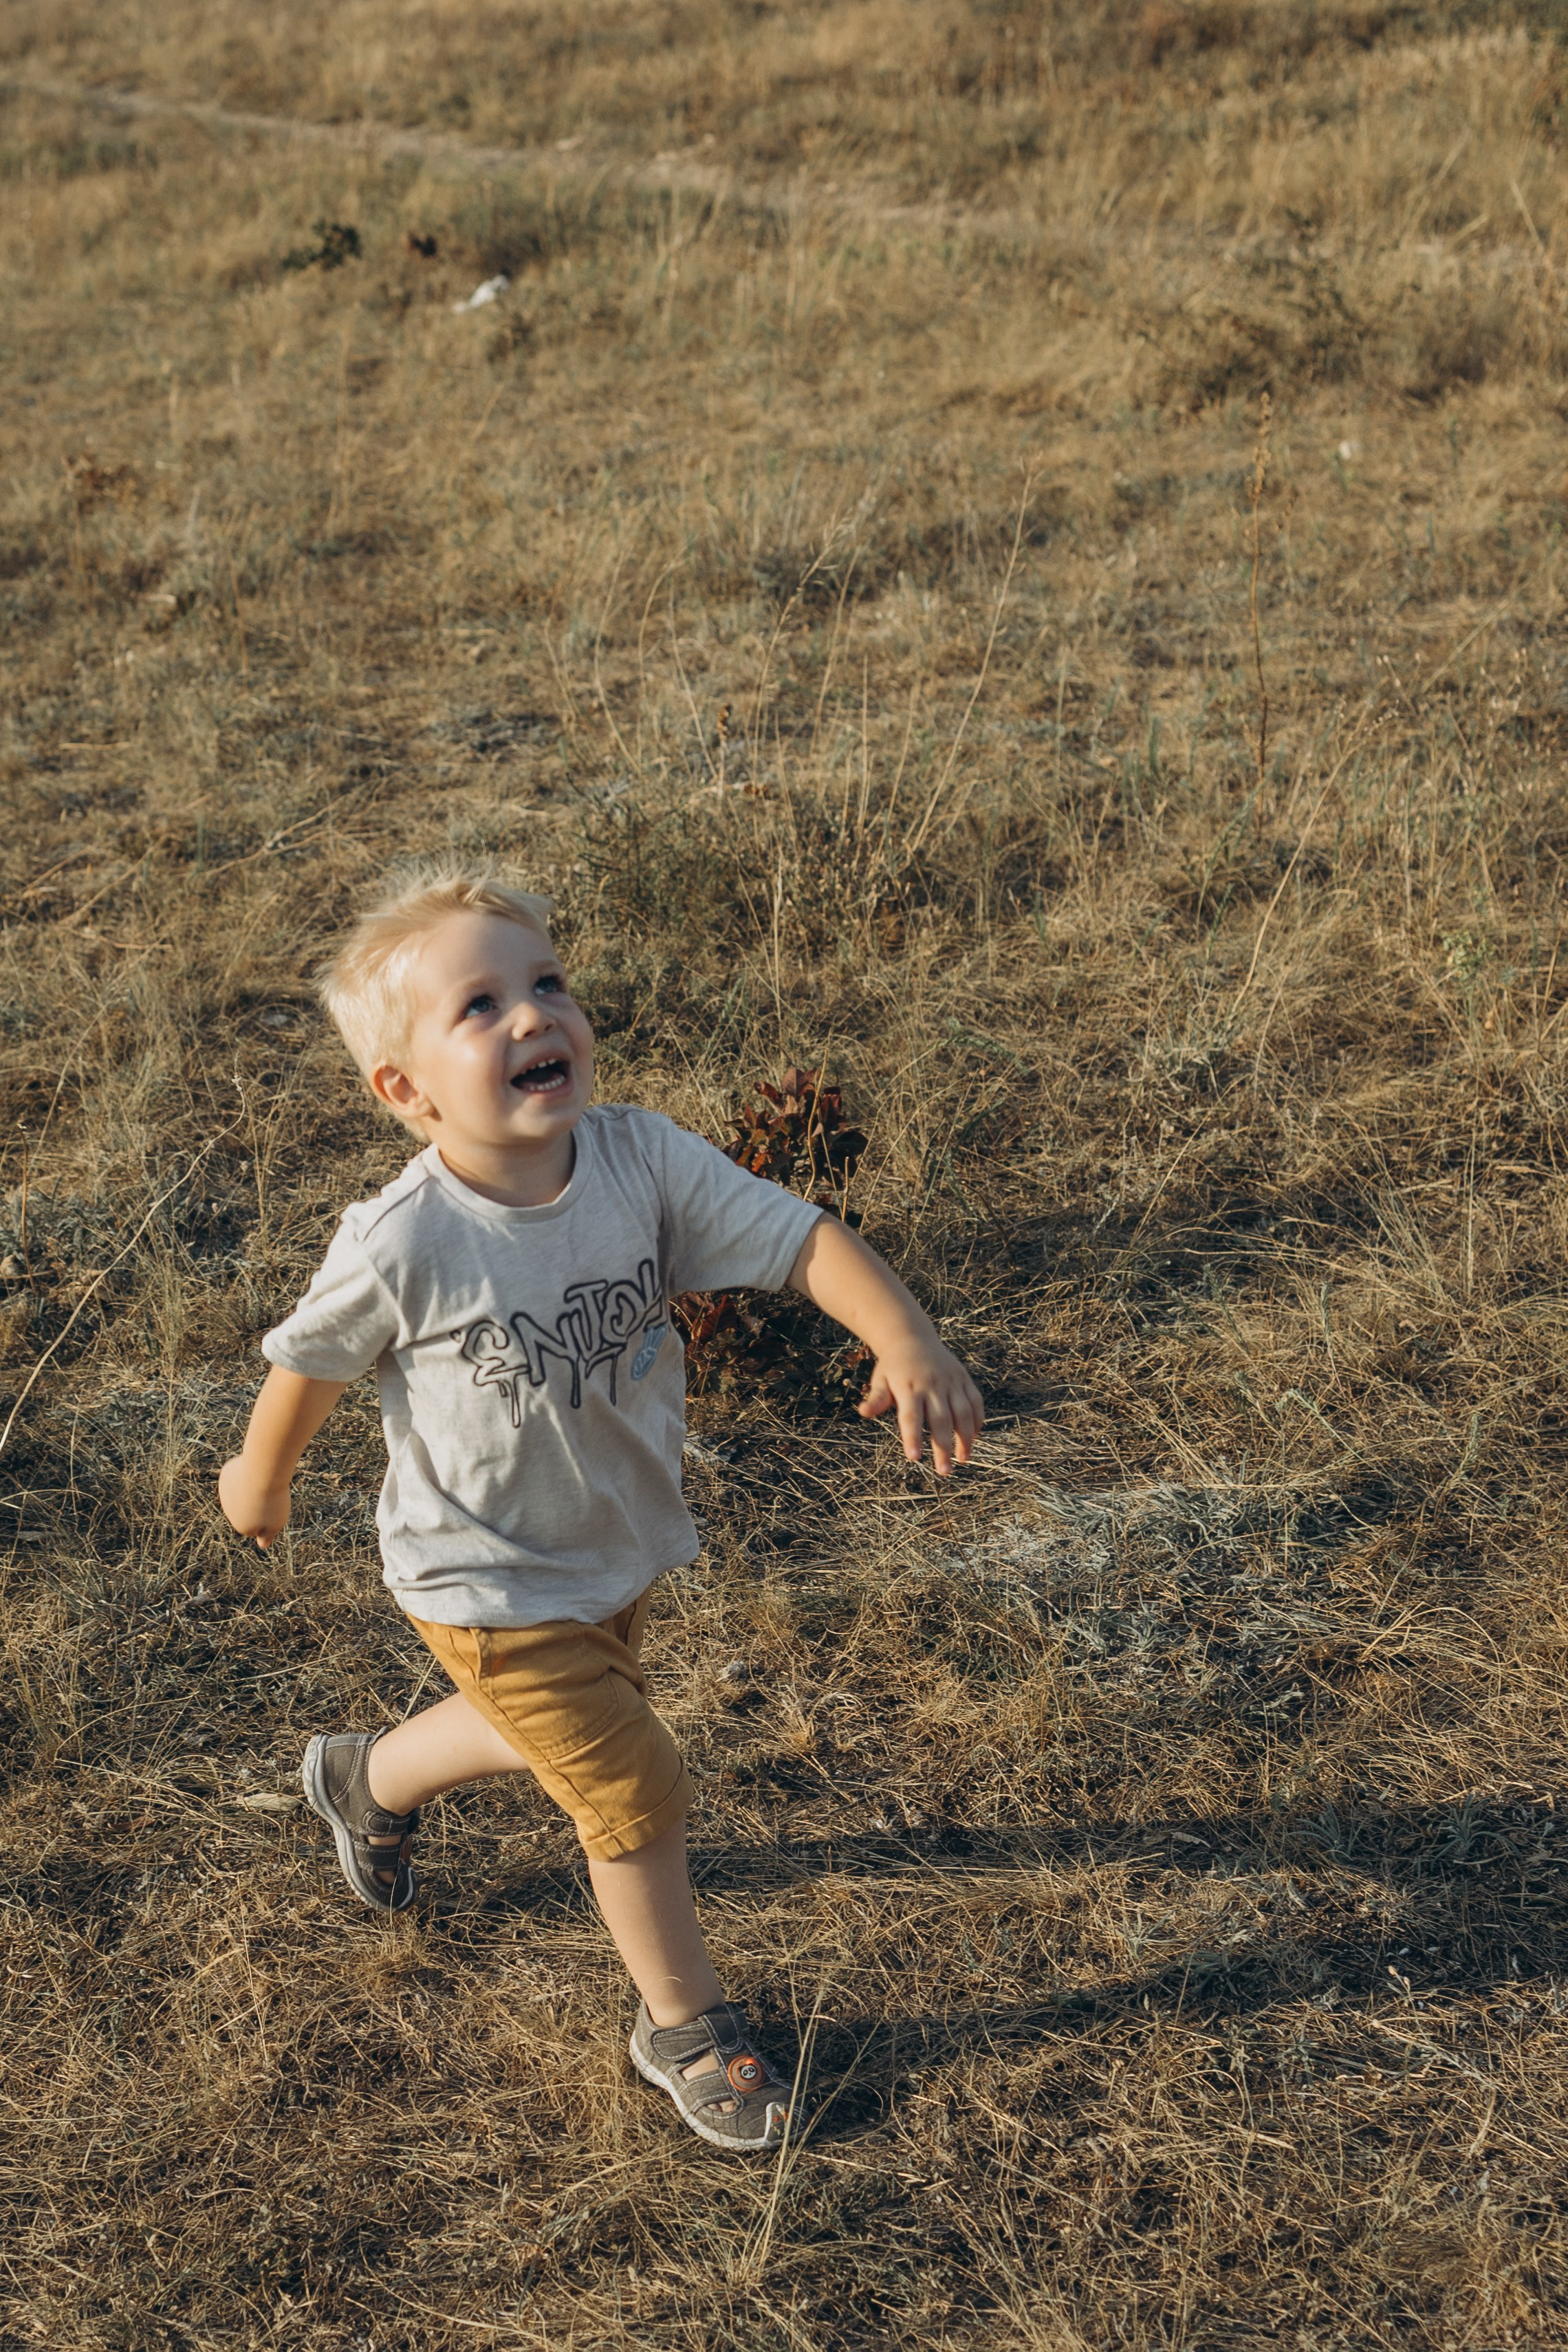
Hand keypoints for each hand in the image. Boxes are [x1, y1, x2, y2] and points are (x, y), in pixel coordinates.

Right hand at [218, 1454, 290, 1547]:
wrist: (262, 1472)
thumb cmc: (273, 1499)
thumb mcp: (276, 1522)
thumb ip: (268, 1535)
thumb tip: (263, 1545)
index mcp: (243, 1527)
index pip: (257, 1525)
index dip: (268, 1514)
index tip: (274, 1506)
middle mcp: (230, 1513)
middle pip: (248, 1508)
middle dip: (258, 1502)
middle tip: (269, 1494)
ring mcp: (225, 1494)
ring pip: (242, 1491)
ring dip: (252, 1486)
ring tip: (261, 1481)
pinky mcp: (225, 1477)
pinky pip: (238, 1475)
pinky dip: (246, 1472)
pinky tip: (251, 1470)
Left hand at [857, 1339, 983, 1474]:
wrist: (912, 1337)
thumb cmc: (894, 1366)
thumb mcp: (881, 1379)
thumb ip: (877, 1398)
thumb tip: (863, 1412)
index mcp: (909, 1387)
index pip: (911, 1417)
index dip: (913, 1437)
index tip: (914, 1458)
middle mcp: (932, 1384)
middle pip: (940, 1420)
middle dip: (943, 1447)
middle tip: (944, 1472)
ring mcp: (951, 1380)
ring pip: (963, 1412)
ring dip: (965, 1437)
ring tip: (963, 1459)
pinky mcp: (963, 1378)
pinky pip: (975, 1401)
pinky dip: (977, 1419)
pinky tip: (973, 1437)